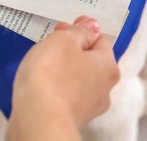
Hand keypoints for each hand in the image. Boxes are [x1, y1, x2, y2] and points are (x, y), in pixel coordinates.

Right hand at [7, 16, 119, 140]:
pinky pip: (66, 95)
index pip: (100, 40)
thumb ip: (79, 31)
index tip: (63, 26)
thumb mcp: (64, 41)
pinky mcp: (70, 118)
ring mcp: (88, 107)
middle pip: (90, 61)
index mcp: (108, 67)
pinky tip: (42, 82)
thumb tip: (92, 26)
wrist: (38, 119)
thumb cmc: (52, 75)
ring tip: (42, 62)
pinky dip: (56, 86)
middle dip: (72, 49)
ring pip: (77, 79)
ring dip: (63, 68)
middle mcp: (104, 89)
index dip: (82, 29)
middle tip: (51, 41)